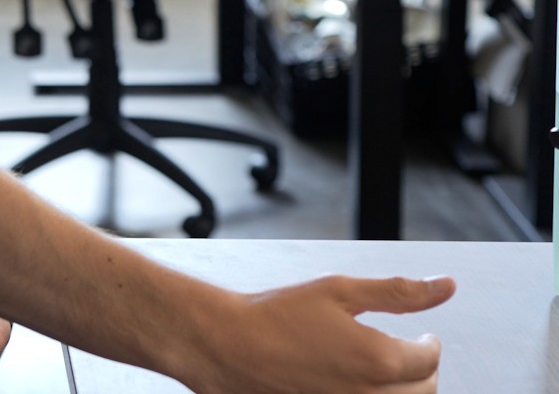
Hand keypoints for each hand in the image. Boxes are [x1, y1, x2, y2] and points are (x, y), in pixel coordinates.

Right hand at [182, 274, 453, 393]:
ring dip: (404, 389)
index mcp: (379, 359)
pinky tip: (359, 384)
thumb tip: (445, 286)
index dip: (430, 344)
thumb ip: (398, 292)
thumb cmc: (275, 316)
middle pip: (425, 390)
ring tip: (382, 370)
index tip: (423, 337)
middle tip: (405, 352)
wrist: (226, 346)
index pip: (430, 358)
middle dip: (421, 369)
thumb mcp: (338, 291)